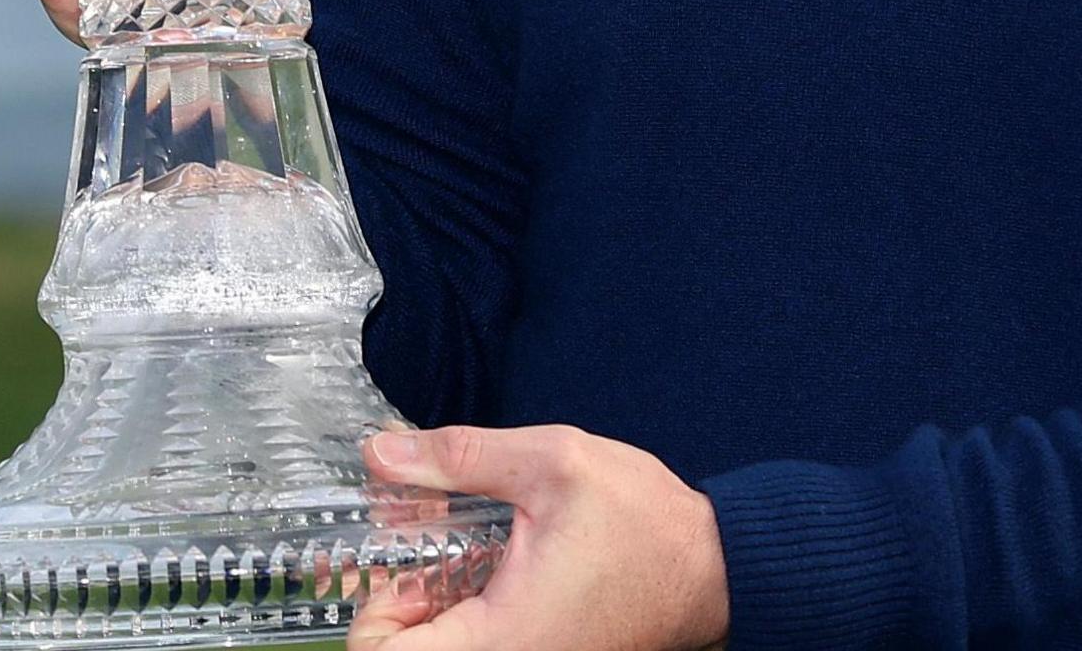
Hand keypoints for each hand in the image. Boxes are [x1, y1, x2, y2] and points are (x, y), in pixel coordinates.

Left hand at [347, 425, 730, 650]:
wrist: (713, 568)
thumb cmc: (648, 526)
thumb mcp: (553, 464)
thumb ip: (460, 456)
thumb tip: (382, 451)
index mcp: (498, 636)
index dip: (368, 606)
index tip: (390, 559)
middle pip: (402, 649)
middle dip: (398, 588)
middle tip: (422, 533)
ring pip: (437, 641)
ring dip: (430, 590)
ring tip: (461, 534)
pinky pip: (472, 636)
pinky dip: (462, 596)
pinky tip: (491, 550)